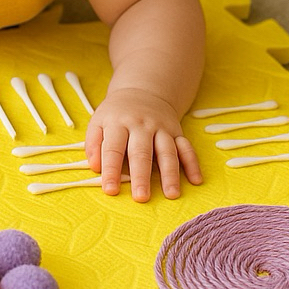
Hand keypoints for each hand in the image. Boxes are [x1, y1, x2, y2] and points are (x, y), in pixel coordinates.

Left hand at [85, 87, 201, 201]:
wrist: (142, 91)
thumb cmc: (117, 114)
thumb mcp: (98, 121)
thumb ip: (93, 143)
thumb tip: (95, 167)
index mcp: (118, 123)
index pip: (113, 149)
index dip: (111, 170)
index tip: (110, 190)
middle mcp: (142, 125)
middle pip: (141, 152)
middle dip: (141, 176)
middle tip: (141, 197)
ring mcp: (161, 128)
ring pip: (167, 152)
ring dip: (170, 174)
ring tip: (171, 194)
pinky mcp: (177, 131)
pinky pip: (186, 147)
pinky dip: (193, 164)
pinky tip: (196, 180)